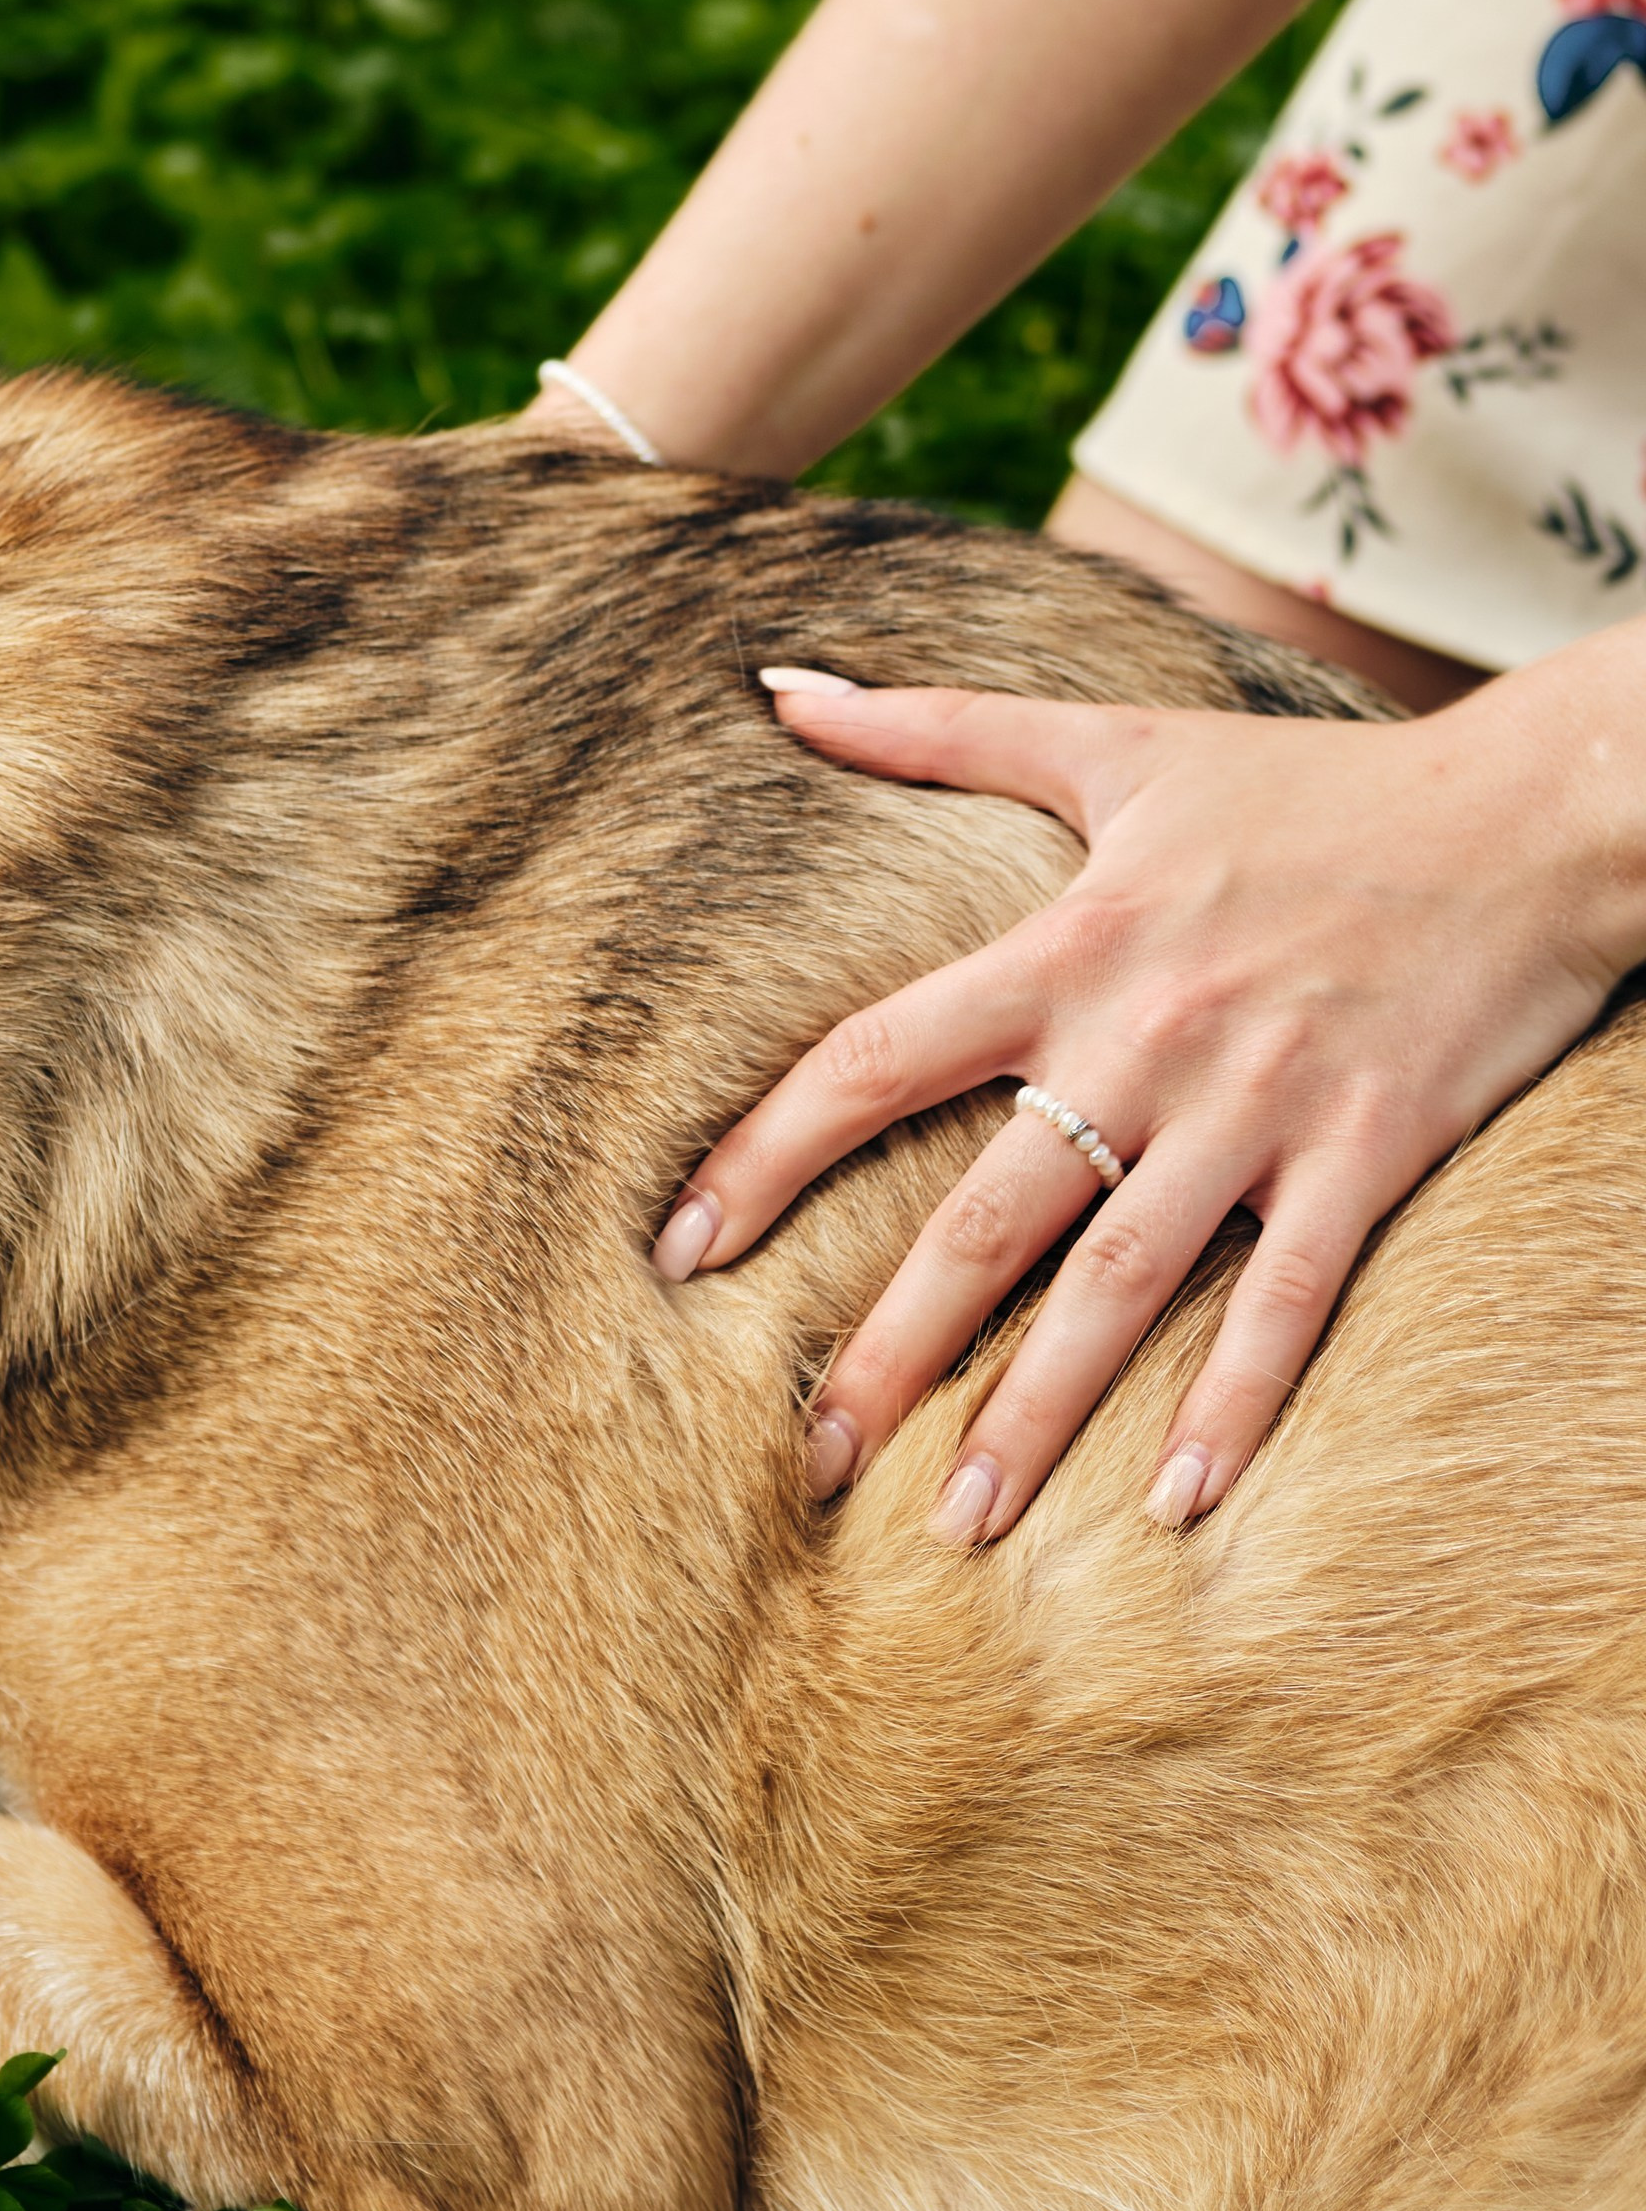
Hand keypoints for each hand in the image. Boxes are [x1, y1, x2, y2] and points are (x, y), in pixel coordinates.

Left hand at [651, 623, 1645, 1539]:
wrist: (1531, 813)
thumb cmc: (1312, 791)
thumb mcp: (1119, 745)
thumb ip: (938, 727)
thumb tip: (779, 686)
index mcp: (1069, 948)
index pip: (874, 1059)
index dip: (767, 1155)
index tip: (680, 1252)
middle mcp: (1147, 1038)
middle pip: (984, 1215)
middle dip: (888, 1348)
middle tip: (804, 1460)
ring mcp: (1260, 1107)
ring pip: (1124, 1282)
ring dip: (1039, 1413)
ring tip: (961, 1525)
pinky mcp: (1369, 1155)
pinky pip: (1289, 1302)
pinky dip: (1234, 1405)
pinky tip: (1179, 1509)